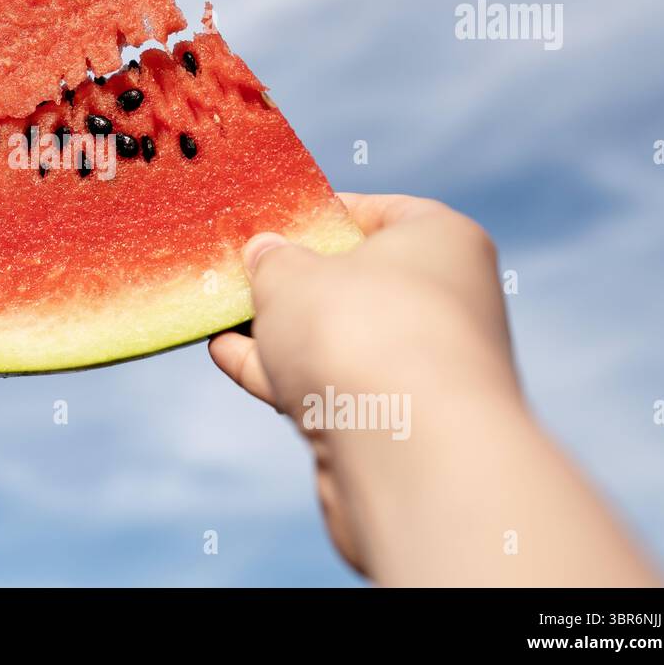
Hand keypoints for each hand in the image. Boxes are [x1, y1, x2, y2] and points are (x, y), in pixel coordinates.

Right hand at [211, 194, 661, 585]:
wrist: (408, 453)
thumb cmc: (357, 330)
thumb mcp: (291, 271)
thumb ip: (271, 257)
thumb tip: (266, 253)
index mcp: (442, 241)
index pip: (379, 211)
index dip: (319, 212)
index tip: (270, 219)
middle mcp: (445, 301)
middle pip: (355, 279)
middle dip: (292, 279)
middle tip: (237, 269)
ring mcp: (421, 366)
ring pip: (337, 337)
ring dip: (277, 330)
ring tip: (218, 315)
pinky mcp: (394, 422)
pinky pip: (328, 383)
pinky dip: (279, 369)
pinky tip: (226, 355)